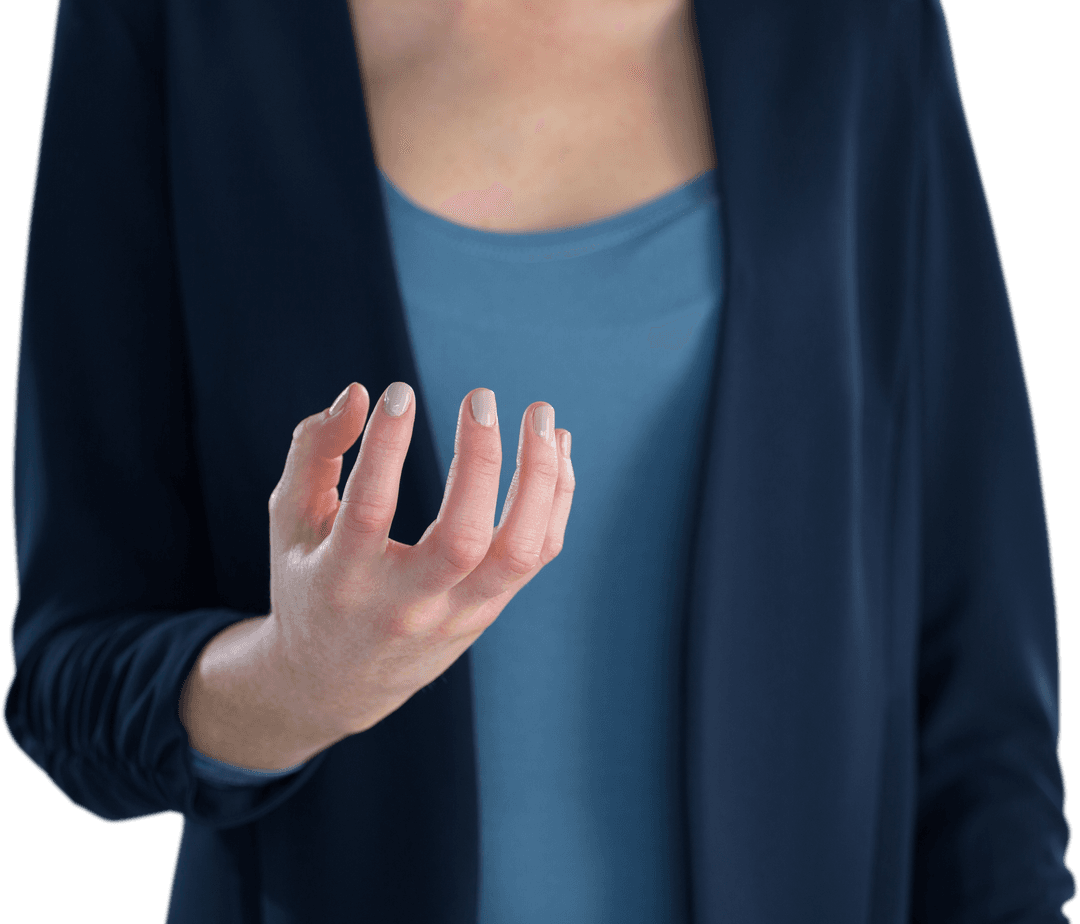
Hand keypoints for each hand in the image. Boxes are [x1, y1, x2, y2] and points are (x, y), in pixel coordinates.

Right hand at [267, 381, 574, 736]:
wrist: (338, 683)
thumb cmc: (310, 583)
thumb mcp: (290, 523)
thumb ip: (313, 452)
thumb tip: (361, 394)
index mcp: (344, 581)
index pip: (369, 512)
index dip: (386, 448)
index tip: (398, 392)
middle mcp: (407, 604)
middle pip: (462, 539)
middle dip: (479, 461)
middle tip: (481, 397)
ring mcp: (457, 612)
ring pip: (518, 550)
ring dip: (539, 478)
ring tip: (542, 415)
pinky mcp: (490, 608)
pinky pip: (538, 552)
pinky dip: (556, 497)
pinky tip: (556, 447)